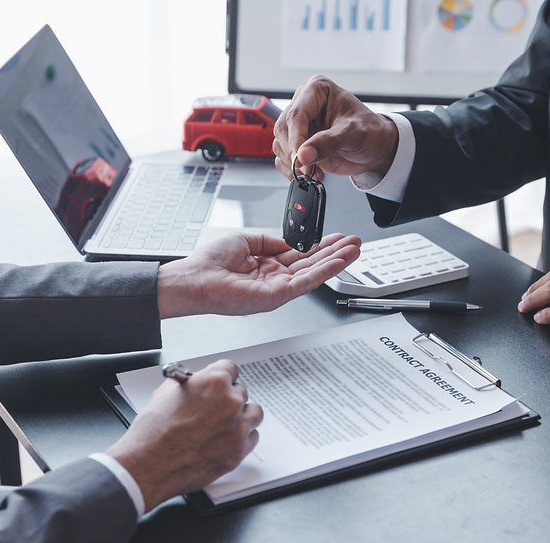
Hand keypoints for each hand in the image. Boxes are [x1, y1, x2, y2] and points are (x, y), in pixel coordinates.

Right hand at [105, 360, 262, 511]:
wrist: (149, 465)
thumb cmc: (153, 431)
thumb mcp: (166, 393)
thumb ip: (190, 383)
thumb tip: (197, 383)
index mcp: (214, 382)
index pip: (230, 368)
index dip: (221, 376)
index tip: (219, 383)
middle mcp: (231, 402)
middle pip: (240, 391)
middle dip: (228, 397)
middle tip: (214, 408)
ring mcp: (238, 427)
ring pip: (253, 412)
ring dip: (241, 415)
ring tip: (224, 423)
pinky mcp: (240, 451)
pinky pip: (252, 437)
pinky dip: (242, 437)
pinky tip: (226, 439)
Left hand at [156, 230, 360, 317]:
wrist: (194, 278)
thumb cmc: (210, 262)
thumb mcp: (246, 240)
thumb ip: (271, 240)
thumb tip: (289, 240)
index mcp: (267, 264)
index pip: (300, 255)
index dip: (320, 246)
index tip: (337, 238)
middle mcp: (274, 278)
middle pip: (312, 264)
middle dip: (335, 253)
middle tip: (355, 243)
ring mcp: (277, 289)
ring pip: (313, 274)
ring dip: (336, 261)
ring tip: (355, 250)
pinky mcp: (276, 297)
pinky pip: (305, 283)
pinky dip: (323, 272)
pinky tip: (337, 262)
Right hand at [273, 75, 397, 181]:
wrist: (375, 148)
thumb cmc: (370, 132)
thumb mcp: (354, 134)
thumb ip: (329, 142)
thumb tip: (304, 154)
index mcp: (318, 90)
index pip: (296, 114)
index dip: (296, 139)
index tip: (300, 159)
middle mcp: (304, 104)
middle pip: (283, 129)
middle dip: (294, 153)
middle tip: (307, 169)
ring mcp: (299, 125)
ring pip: (280, 144)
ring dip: (293, 164)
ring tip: (313, 173)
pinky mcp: (297, 143)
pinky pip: (282, 157)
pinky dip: (292, 170)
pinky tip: (308, 174)